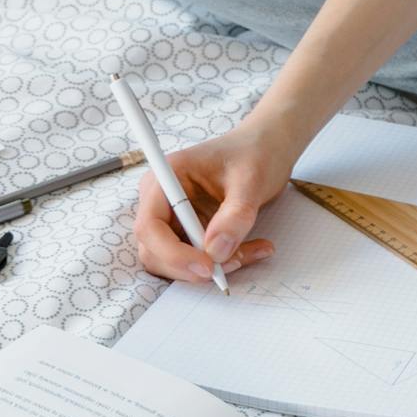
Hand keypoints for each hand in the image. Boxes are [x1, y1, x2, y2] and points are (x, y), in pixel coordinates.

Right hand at [131, 110, 297, 284]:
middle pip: (155, 250)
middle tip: (235, 264)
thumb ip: (235, 215)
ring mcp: (173, 218)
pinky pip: (196, 260)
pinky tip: (254, 250)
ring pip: (175, 261)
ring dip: (211, 267)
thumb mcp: (251, 180)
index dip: (173, 253)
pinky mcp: (189, 232)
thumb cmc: (254, 153)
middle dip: (192, 266)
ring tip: (252, 252)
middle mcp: (161, 200)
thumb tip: (216, 251)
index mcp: (166, 178)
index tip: (208, 267)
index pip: (150, 226)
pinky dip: (223, 263)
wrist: (266, 148)